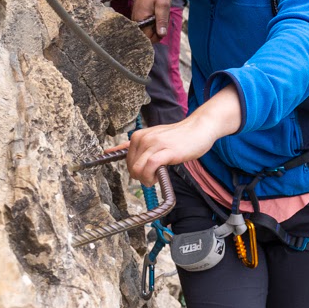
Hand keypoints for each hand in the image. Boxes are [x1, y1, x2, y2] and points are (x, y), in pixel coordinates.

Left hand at [125, 87, 242, 184]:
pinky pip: (150, 167)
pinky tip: (158, 178)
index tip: (144, 173)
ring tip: (155, 179)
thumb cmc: (179, 136)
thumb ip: (136, 145)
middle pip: (131, 166)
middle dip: (140, 176)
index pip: (126, 160)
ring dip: (145, 179)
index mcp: (139, 136)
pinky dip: (151, 176)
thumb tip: (109, 151)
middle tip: (153, 177)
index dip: (135, 170)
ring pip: (138, 168)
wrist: (199, 128)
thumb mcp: (154, 137)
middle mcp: (144, 138)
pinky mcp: (167, 151)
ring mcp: (155, 144)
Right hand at [130, 0, 172, 42]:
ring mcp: (136, 17)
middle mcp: (136, 20)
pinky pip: (147, 23)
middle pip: (148, 35)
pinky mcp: (139, 15)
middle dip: (158, 29)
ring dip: (157, 24)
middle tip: (163, 17)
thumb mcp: (163, 6)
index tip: (163, 27)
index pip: (147, 38)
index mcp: (141, 19)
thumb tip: (161, 35)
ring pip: (149, 29)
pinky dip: (154, 19)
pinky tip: (156, 12)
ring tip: (160, 13)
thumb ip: (162, 21)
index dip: (157, 36)